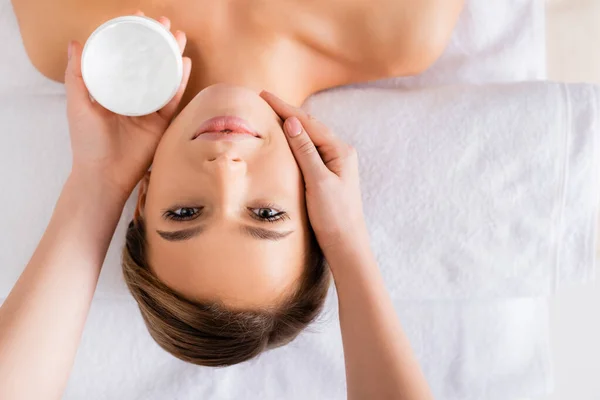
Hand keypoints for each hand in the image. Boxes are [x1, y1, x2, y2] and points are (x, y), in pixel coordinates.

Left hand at [65, 11, 191, 199]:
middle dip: (158, 41)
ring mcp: (149, 108)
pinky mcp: (162, 123)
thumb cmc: (87, 142)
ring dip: (173, 56)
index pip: (125, 56)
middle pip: (149, 63)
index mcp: (112, 89)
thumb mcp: (78, 104)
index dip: (132, 36)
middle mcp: (132, 95)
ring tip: (179, 37)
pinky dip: (180, 81)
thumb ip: (77, 75)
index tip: (139, 18)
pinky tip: (185, 64)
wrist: (105, 175)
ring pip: (164, 77)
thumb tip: (75, 42)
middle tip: (165, 23)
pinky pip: (173, 99)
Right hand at [260, 91, 369, 252]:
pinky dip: (295, 141)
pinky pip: (309, 151)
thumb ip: (305, 151)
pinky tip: (286, 140)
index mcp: (340, 151)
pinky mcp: (328, 176)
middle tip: (264, 99)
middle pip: (310, 126)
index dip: (284, 108)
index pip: (308, 123)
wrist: (346, 245)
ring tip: (271, 113)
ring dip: (291, 124)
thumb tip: (292, 122)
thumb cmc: (334, 216)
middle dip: (287, 112)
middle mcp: (340, 153)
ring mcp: (335, 164)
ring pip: (310, 137)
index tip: (264, 95)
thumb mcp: (318, 181)